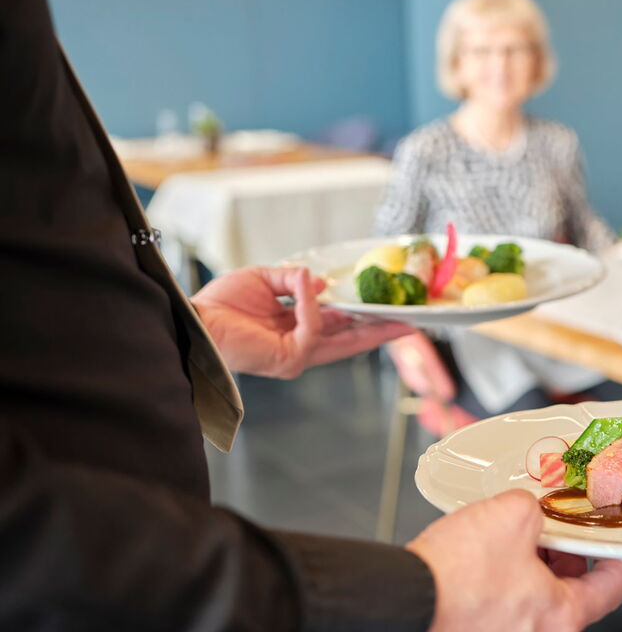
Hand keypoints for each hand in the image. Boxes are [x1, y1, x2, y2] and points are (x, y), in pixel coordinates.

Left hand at [192, 266, 413, 378]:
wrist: (196, 320)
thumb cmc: (222, 304)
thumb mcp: (265, 280)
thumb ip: (294, 280)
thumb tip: (319, 282)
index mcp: (296, 331)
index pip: (338, 327)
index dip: (364, 319)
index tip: (390, 309)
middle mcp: (301, 348)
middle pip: (351, 341)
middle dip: (382, 331)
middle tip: (411, 322)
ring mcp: (298, 356)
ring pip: (345, 342)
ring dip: (370, 326)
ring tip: (397, 316)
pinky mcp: (290, 357)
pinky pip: (313, 327)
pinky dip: (312, 306)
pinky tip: (308, 289)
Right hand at [407, 490, 621, 631]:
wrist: (405, 598)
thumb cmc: (456, 576)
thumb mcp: (512, 515)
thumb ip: (534, 509)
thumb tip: (530, 509)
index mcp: (561, 616)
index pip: (609, 590)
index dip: (616, 561)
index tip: (616, 552)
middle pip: (568, 594)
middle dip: (561, 557)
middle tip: (553, 532)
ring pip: (533, 599)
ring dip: (527, 568)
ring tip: (509, 539)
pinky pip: (503, 606)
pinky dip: (501, 582)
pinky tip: (484, 558)